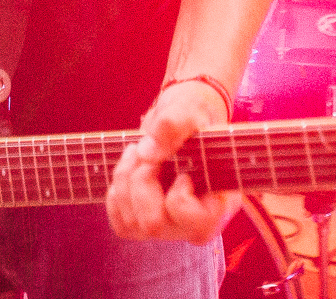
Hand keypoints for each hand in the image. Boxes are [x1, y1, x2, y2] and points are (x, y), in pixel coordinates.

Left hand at [105, 79, 238, 241]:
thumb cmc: (192, 116)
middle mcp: (194, 225)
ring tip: (136, 151)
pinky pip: (119, 221)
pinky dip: (116, 193)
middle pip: (153, 225)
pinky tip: (130, 169)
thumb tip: (146, 153)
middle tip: (145, 152)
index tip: (183, 171)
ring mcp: (168, 227)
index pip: (196, 222)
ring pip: (131, 223)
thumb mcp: (189, 109)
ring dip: (125, 180)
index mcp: (219, 204)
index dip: (180, 195)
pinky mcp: (145, 223)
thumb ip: (174, 124)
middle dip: (141, 182)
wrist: (180, 120)